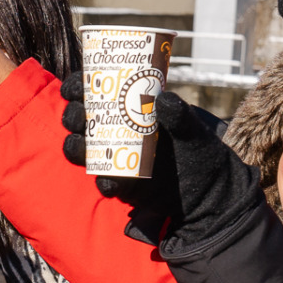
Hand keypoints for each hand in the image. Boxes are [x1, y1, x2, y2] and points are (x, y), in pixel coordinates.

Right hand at [62, 74, 265, 247]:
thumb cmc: (201, 155)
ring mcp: (116, 157)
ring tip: (80, 146)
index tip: (74, 88)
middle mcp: (118, 130)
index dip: (78, 87)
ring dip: (75, 146)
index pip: (97, 91)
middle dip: (73, 116)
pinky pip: (103, 180)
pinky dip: (103, 180)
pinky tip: (109, 181)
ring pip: (83, 149)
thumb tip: (164, 99)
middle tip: (78, 118)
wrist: (210, 196)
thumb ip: (181, 117)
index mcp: (132, 108)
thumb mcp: (194, 132)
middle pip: (81, 119)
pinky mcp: (121, 183)